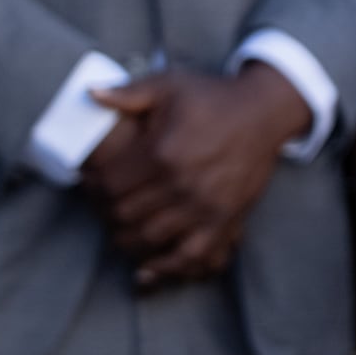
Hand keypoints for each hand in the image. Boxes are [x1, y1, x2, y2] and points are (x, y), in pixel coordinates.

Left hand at [83, 66, 310, 287]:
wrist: (265, 112)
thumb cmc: (214, 98)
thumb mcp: (169, 85)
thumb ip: (128, 93)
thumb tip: (90, 94)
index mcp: (162, 151)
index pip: (109, 184)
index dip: (92, 186)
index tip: (90, 182)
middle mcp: (180, 183)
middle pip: (123, 214)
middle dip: (105, 212)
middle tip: (104, 204)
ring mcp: (204, 205)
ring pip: (147, 238)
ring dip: (126, 238)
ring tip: (122, 226)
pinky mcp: (224, 218)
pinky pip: (190, 255)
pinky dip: (165, 267)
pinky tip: (147, 269)